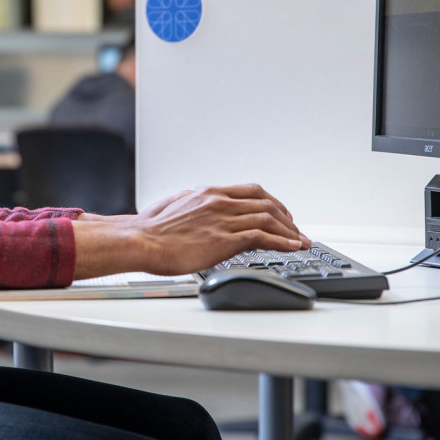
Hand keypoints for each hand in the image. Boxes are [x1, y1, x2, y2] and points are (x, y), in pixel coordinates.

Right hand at [72, 184, 308, 278]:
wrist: (139, 241)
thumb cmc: (149, 229)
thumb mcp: (173, 207)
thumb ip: (189, 204)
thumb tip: (190, 203)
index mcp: (207, 193)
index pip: (250, 192)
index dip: (270, 202)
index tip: (280, 213)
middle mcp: (219, 202)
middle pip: (265, 203)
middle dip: (285, 217)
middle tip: (295, 229)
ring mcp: (223, 219)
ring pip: (268, 218)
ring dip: (289, 231)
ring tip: (301, 242)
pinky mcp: (224, 239)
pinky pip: (263, 236)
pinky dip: (282, 241)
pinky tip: (292, 248)